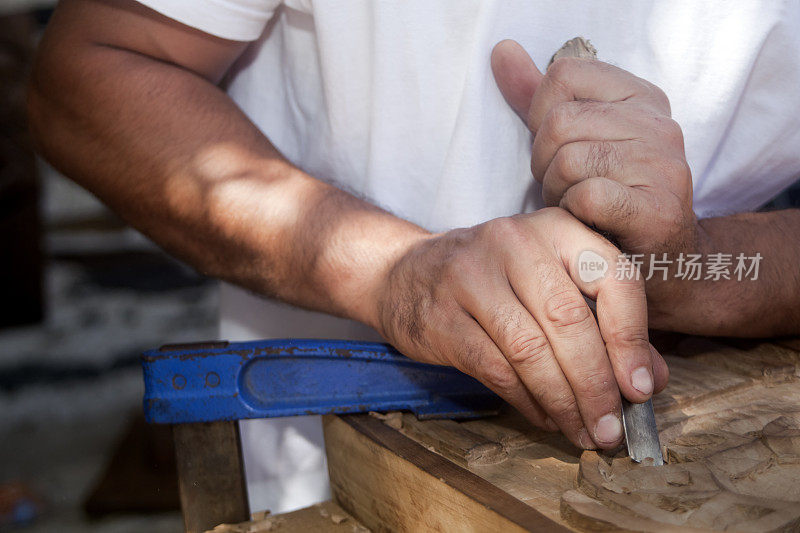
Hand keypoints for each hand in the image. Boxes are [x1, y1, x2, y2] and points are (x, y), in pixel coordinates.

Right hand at [368, 208, 668, 448]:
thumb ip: (604, 322)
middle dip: (597, 384)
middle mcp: (514, 242)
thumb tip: (650, 379)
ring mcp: (471, 276)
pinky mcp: (441, 315)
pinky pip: (495, 368)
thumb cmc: (494, 280)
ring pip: (530, 349)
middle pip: (569, 319)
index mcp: (556, 227)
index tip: (641, 388)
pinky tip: (545, 418)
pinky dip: (527, 401)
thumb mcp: (551, 281)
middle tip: (612, 429)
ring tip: (583, 432)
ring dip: (563, 401)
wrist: (406, 272)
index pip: (611, 277)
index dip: (632, 337)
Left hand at [491, 40, 697, 256]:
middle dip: (544, 163)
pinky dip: (573, 213)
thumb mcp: (571, 140)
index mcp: (640, 96)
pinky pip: (587, 195)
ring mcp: (664, 165)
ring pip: (569, 160)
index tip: (555, 149)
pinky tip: (586, 223)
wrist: (657, 262)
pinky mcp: (659, 209)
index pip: (563, 74)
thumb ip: (536, 98)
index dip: (540, 116)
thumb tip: (502, 51)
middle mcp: (659, 124)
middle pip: (560, 122)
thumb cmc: (604, 200)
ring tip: (575, 207)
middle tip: (562, 188)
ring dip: (557, 193)